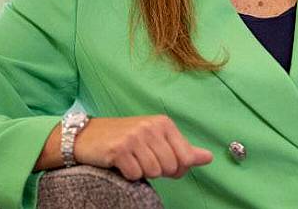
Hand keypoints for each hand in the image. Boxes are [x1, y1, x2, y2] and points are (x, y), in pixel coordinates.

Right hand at [75, 114, 213, 179]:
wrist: (88, 136)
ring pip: (154, 172)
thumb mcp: (157, 140)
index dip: (176, 168)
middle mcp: (150, 126)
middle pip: (170, 167)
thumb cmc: (126, 139)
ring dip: (142, 172)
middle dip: (158, 171)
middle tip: (142, 160)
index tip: (162, 162)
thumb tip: (209, 158)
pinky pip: (135, 175)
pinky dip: (129, 175)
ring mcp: (134, 137)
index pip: (186, 158)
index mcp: (164, 123)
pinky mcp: (119, 149)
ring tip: (132, 160)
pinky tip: (121, 163)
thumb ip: (184, 150)